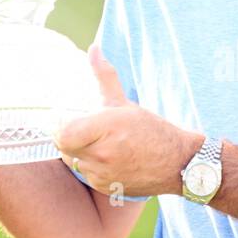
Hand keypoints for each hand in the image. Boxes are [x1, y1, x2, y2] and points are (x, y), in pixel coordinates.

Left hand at [54, 43, 201, 197]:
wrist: (178, 164)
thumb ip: (105, 77)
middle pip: (64, 147)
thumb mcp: (126, 103)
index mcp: (107, 128)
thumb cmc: (152, 130)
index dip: (60, 126)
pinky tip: (107, 158)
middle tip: (81, 129)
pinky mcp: (105, 188)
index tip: (66, 118)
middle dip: (69, 137)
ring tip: (98, 143)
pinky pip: (86, 175)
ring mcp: (103, 174)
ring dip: (79, 152)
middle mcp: (103, 153)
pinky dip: (90, 166)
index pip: (63, 133)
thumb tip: (93, 49)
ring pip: (73, 161)